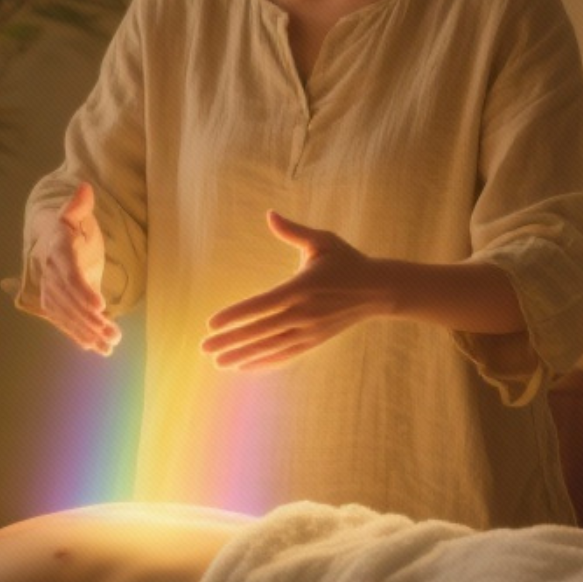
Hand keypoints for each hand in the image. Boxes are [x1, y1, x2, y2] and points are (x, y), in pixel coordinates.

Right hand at [28, 182, 119, 355]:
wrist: (48, 240)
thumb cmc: (69, 228)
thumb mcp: (74, 214)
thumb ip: (79, 205)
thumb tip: (85, 189)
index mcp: (56, 250)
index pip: (68, 273)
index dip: (82, 291)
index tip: (100, 306)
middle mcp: (49, 273)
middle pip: (68, 300)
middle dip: (90, 320)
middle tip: (113, 333)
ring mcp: (50, 290)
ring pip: (66, 315)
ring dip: (88, 332)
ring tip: (110, 344)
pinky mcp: (54, 304)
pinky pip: (65, 322)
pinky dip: (80, 336)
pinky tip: (98, 348)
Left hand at [202, 212, 389, 370]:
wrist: (378, 290)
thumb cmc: (347, 260)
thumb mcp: (323, 241)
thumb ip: (293, 231)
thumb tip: (270, 214)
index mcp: (301, 288)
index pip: (262, 304)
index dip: (236, 315)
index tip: (212, 323)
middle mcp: (304, 313)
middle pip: (260, 331)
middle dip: (230, 340)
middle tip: (203, 347)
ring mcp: (309, 331)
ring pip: (270, 347)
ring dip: (243, 355)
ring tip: (218, 362)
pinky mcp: (314, 341)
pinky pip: (284, 355)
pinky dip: (264, 362)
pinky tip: (244, 366)